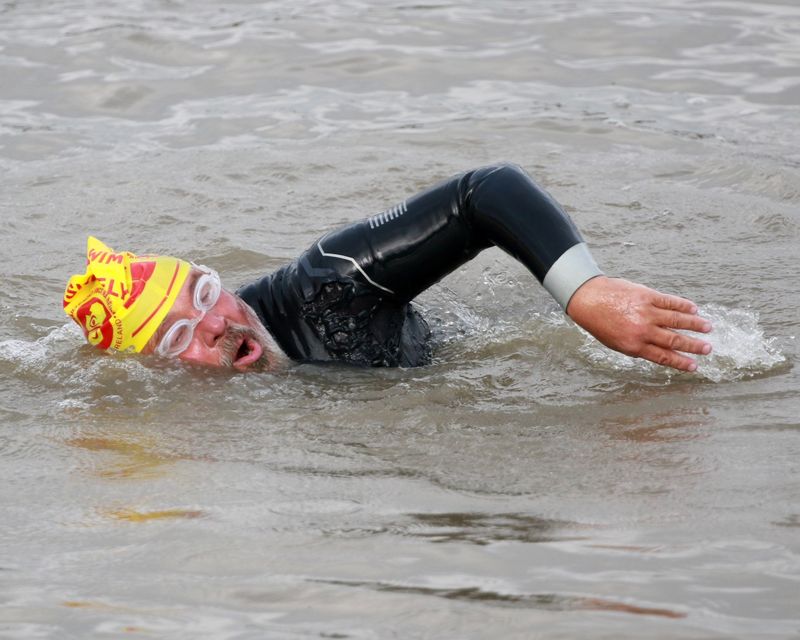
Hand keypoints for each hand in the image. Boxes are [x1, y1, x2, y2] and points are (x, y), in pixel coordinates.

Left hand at [566, 276, 712, 371]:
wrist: (588, 299)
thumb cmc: (601, 323)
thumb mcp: (617, 343)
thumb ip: (639, 347)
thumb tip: (662, 351)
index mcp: (634, 346)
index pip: (664, 356)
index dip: (681, 362)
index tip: (694, 366)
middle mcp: (642, 330)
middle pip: (674, 340)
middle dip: (693, 346)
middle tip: (708, 349)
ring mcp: (646, 312)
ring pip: (677, 320)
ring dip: (695, 324)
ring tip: (708, 328)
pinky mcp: (647, 296)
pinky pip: (670, 301)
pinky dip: (683, 305)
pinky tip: (694, 308)